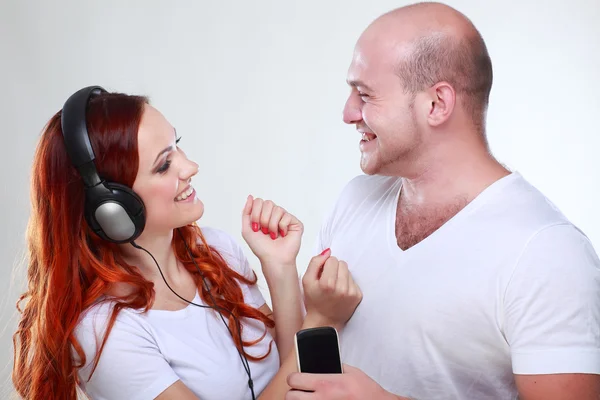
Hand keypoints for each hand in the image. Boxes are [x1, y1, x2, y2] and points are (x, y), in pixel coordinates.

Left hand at [241, 195, 303, 269]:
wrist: (273, 259)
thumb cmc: (261, 247)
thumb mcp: (247, 229)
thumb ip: (246, 212)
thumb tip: (250, 196)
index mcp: (264, 214)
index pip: (259, 201)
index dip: (255, 214)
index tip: (256, 228)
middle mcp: (275, 214)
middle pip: (268, 203)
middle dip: (263, 219)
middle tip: (264, 231)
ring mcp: (285, 218)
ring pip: (277, 209)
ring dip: (272, 225)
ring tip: (273, 235)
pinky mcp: (295, 222)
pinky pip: (287, 216)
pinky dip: (282, 227)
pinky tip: (283, 235)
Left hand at [286, 364, 402, 399]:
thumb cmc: (366, 391)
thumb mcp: (351, 371)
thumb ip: (335, 366)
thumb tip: (323, 364)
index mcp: (325, 383)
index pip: (294, 379)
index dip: (294, 378)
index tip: (297, 378)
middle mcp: (321, 399)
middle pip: (291, 397)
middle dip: (293, 393)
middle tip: (300, 391)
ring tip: (309, 398)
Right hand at [302, 249, 361, 329]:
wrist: (324, 322)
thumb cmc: (314, 302)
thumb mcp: (306, 280)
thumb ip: (315, 262)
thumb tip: (328, 252)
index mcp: (327, 283)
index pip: (332, 259)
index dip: (326, 265)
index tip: (322, 274)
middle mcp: (341, 288)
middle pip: (342, 263)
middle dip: (335, 269)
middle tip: (328, 280)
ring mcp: (351, 292)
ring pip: (348, 271)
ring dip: (341, 276)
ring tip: (334, 287)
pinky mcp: (358, 296)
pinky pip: (353, 280)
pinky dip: (347, 284)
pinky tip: (340, 292)